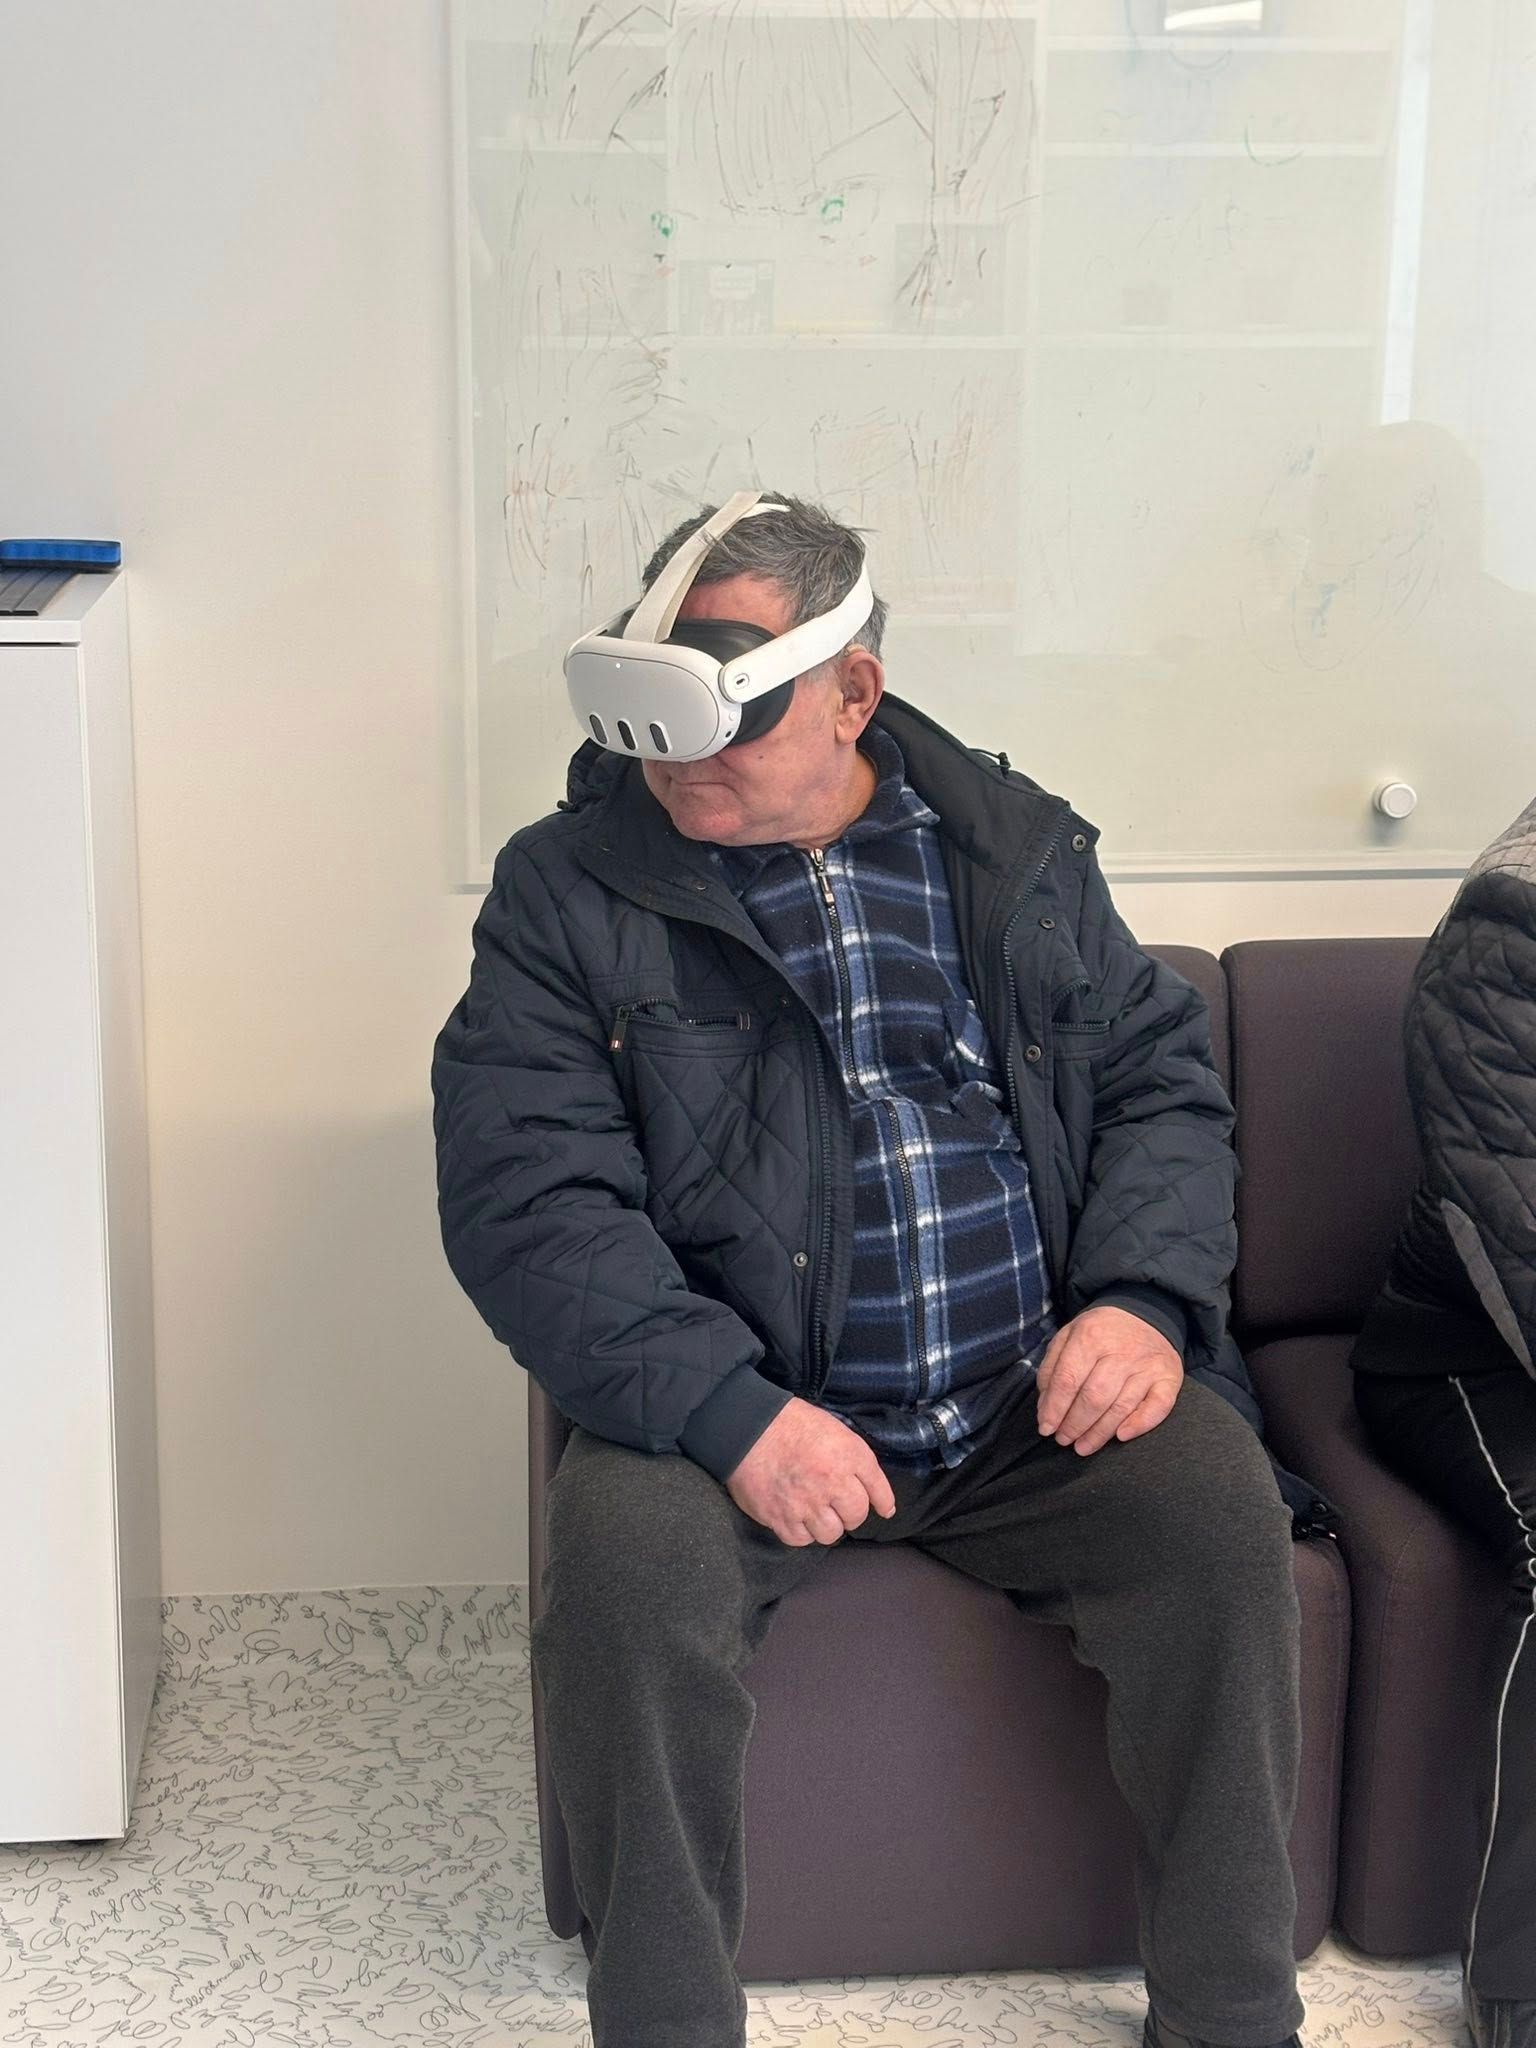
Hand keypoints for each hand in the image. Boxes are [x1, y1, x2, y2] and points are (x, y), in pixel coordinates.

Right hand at [726, 1397, 897, 1545]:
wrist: (747, 1427)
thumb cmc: (791, 1423)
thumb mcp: (835, 1429)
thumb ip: (857, 1459)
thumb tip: (878, 1495)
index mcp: (847, 1456)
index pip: (877, 1489)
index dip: (882, 1502)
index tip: (883, 1509)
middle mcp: (831, 1482)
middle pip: (855, 1517)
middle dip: (850, 1513)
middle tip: (838, 1504)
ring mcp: (805, 1503)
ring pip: (830, 1534)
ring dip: (827, 1525)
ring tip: (816, 1512)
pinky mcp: (780, 1518)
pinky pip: (801, 1540)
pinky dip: (802, 1532)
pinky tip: (796, 1517)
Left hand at [1035, 1304, 1182, 1455]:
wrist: (1146, 1313)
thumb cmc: (1100, 1332)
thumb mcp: (1069, 1335)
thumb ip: (1052, 1368)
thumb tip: (1046, 1406)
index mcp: (1091, 1336)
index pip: (1068, 1380)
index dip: (1054, 1408)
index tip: (1046, 1428)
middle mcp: (1121, 1351)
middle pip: (1094, 1397)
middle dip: (1075, 1424)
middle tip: (1064, 1440)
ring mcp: (1147, 1366)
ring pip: (1121, 1407)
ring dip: (1099, 1433)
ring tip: (1082, 1447)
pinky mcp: (1168, 1377)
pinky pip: (1158, 1406)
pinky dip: (1140, 1424)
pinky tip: (1121, 1436)